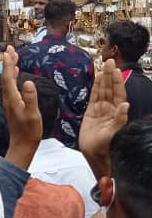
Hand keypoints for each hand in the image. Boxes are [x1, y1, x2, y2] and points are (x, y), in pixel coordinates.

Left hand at [1, 46, 42, 163]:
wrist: (22, 144)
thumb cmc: (29, 131)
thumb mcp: (33, 114)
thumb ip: (31, 98)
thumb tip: (29, 82)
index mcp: (12, 98)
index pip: (8, 77)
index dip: (8, 63)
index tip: (9, 51)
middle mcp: (8, 97)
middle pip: (6, 75)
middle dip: (8, 61)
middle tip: (10, 48)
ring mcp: (9, 100)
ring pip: (8, 79)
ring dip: (10, 67)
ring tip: (13, 56)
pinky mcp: (12, 103)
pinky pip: (10, 84)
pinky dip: (12, 75)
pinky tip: (16, 73)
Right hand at [79, 59, 128, 177]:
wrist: (95, 156)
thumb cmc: (107, 148)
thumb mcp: (115, 134)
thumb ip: (120, 120)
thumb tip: (125, 106)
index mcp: (117, 114)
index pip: (118, 93)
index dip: (117, 82)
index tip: (116, 70)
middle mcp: (110, 110)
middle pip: (110, 89)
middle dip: (110, 75)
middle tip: (110, 61)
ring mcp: (101, 110)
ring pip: (102, 91)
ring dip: (103, 79)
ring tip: (104, 66)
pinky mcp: (91, 113)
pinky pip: (93, 97)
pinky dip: (95, 87)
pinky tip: (97, 79)